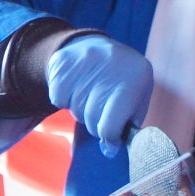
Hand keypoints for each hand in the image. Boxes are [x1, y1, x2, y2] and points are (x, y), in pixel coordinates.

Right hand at [45, 36, 153, 156]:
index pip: (111, 124)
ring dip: (80, 110)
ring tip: (89, 96)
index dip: (109, 137)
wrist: (95, 46)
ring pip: (74, 109)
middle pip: (91, 118)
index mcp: (136, 77)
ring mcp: (86, 59)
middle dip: (94, 123)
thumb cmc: (121, 81)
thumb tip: (108, 150)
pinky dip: (64, 100)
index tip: (109, 142)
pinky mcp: (64, 61)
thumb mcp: (136, 98)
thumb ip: (127, 124)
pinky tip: (75, 88)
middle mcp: (112, 63)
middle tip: (99, 113)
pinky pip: (58, 99)